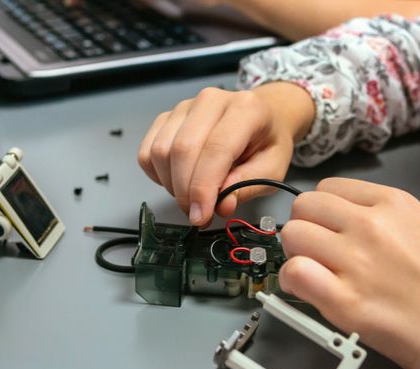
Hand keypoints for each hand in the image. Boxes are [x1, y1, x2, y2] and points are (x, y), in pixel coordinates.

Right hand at [137, 83, 313, 225]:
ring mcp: (185, 107)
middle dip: (185, 192)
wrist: (262, 117)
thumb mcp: (272, 168)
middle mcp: (211, 100)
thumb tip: (221, 206)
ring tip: (192, 198)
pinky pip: (148, 151)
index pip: (216, 149)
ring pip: (161, 151)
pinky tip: (178, 182)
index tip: (201, 216)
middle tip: (198, 215)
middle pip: (182, 149)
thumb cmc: (267, 141)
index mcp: (245, 108)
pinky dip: (157, 175)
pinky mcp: (167, 117)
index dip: (204, 188)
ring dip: (171, 185)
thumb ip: (247, 186)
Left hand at [278, 178, 419, 368]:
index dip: (323, 213)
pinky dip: (292, 283)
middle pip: (304, 207)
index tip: (329, 230)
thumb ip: (379, 220)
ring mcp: (357, 261)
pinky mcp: (346, 301)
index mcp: (394, 203)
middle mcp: (372, 225)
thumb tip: (336, 225)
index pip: (328, 189)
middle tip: (318, 254)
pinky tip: (309, 294)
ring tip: (316, 274)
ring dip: (296, 255)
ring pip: (292, 235)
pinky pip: (294, 273)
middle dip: (306, 229)